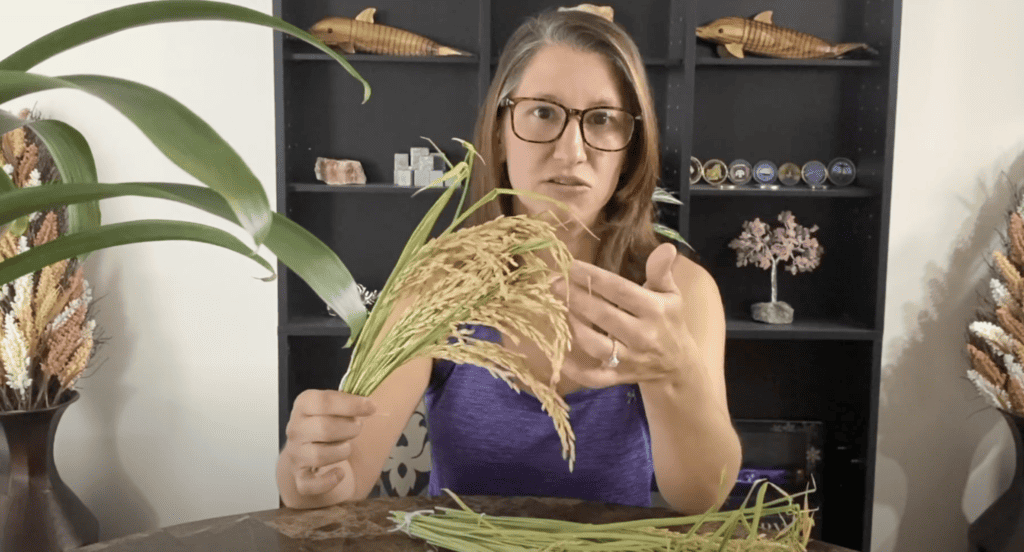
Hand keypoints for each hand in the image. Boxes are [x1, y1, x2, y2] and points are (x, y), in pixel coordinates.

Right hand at [281, 389, 375, 497]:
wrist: (303, 450)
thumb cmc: (324, 423)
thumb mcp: (332, 407)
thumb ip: (348, 403)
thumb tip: (369, 405)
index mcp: (303, 405)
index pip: (324, 401)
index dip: (351, 404)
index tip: (371, 407)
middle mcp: (295, 429)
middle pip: (324, 428)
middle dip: (350, 429)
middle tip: (358, 428)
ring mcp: (296, 453)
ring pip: (319, 455)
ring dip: (342, 451)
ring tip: (347, 446)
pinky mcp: (299, 476)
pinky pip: (310, 484)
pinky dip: (328, 481)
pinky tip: (340, 473)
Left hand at [552, 242, 694, 387]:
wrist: (678, 366)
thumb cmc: (668, 322)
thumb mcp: (670, 294)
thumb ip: (661, 271)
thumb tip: (666, 247)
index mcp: (654, 310)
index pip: (619, 290)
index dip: (593, 277)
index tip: (571, 266)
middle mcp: (642, 335)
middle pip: (603, 315)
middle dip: (575, 297)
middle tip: (554, 283)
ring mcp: (630, 359)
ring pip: (595, 345)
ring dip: (574, 326)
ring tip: (560, 308)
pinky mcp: (619, 378)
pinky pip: (594, 378)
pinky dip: (575, 371)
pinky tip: (559, 354)